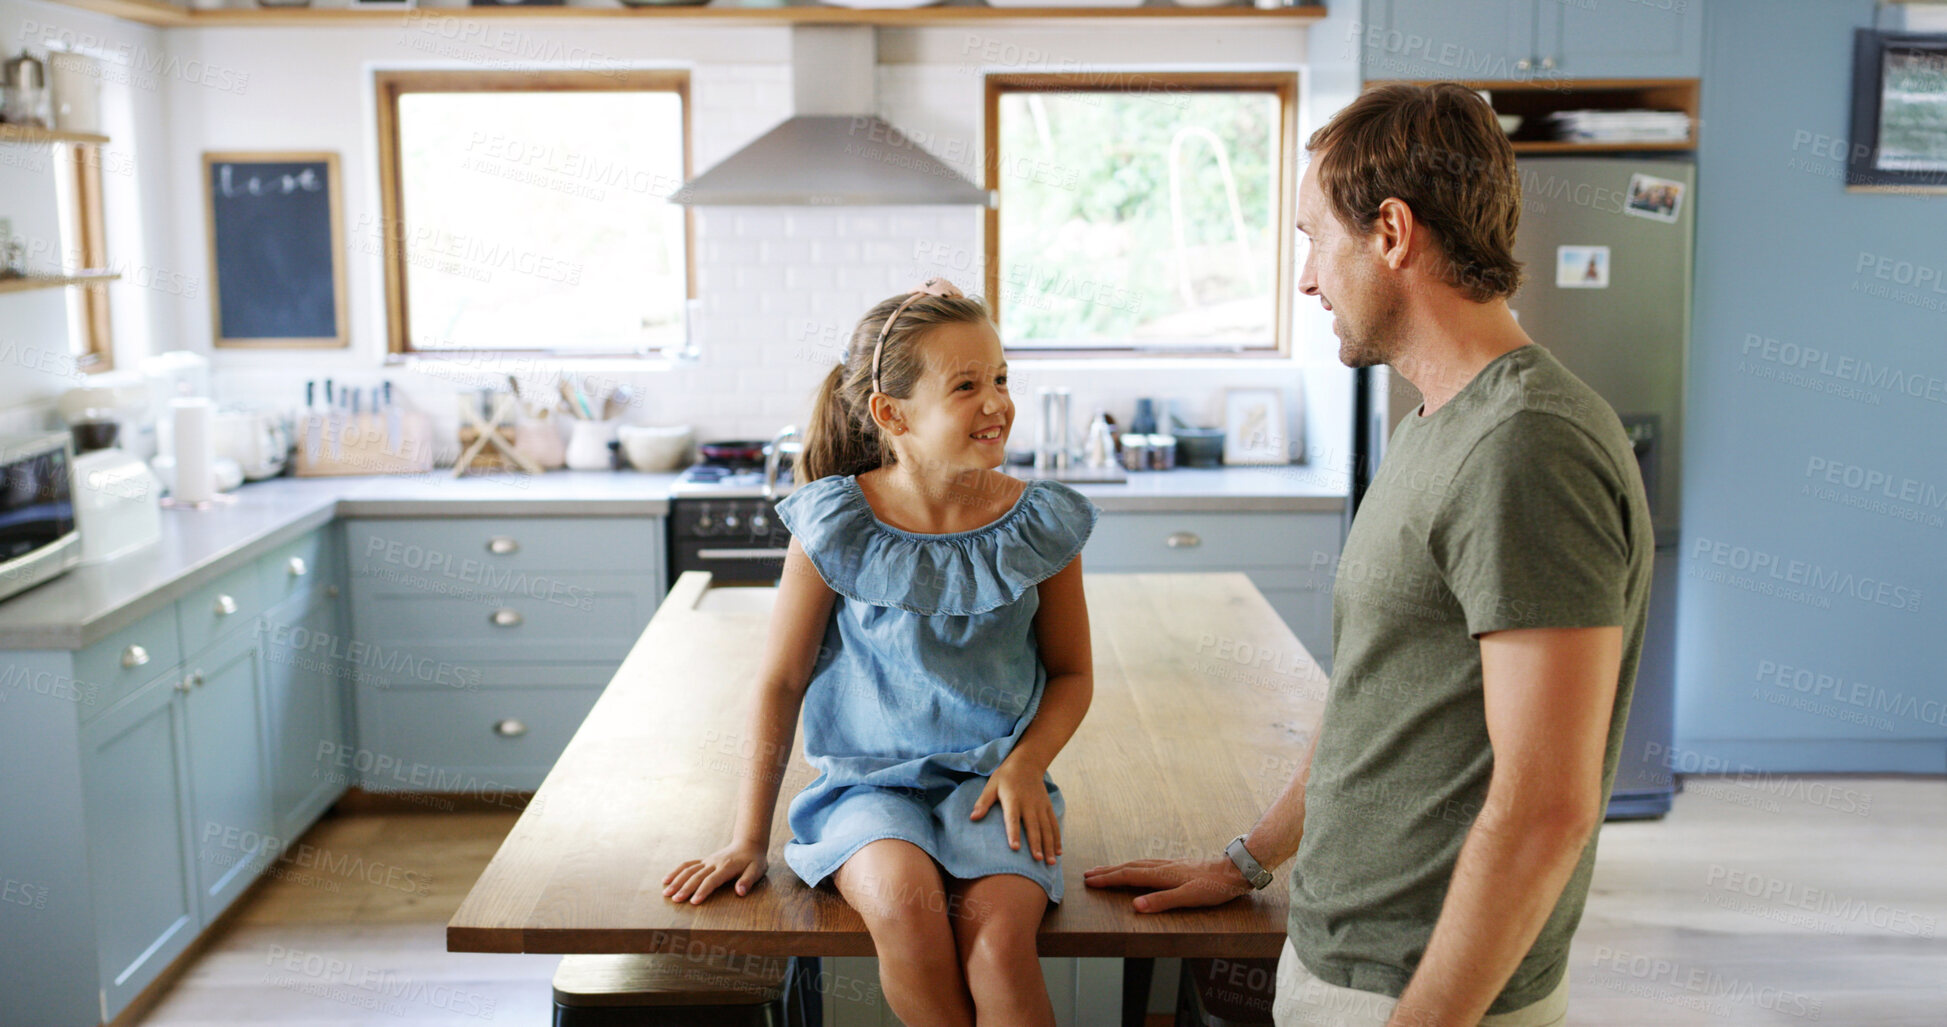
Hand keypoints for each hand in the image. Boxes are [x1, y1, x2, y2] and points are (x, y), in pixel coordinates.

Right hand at [663, 840, 767, 904]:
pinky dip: (676, 871)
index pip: (712, 880)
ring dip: (677, 880)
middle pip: (697, 876)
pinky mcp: (704, 861)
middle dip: (685, 888)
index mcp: (727, 867)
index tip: (694, 902)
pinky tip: (666, 879)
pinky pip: (688, 865)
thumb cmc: (754, 860)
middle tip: (675, 900)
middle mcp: (714, 863)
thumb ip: (748, 881)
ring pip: (689, 870)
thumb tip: (740, 892)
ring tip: (666, 893)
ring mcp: (707, 861)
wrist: (749, 844)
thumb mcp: (757, 870)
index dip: (703, 891)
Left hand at [969, 759, 1059, 865]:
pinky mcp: (1047, 806)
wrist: (1027, 762)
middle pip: (1033, 826)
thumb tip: (972, 818)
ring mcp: (1040, 806)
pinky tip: (1058, 852)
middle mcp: (1029, 804)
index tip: (1015, 848)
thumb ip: (983, 802)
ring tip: (1050, 862)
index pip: (1012, 819)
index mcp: (1013, 799)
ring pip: (1046, 828)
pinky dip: (1057, 838)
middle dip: (1036, 844)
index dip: (1013, 834)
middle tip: (1038, 860)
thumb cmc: (1005, 776)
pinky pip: (1054, 824)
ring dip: (1049, 845)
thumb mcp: (991, 785)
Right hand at [1082, 856, 1251, 912]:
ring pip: (1138, 864)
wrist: (1235, 871)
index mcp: (1162, 875)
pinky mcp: (1177, 865)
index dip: (1108, 879)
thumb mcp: (1189, 898)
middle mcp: (1163, 867)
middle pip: (1129, 867)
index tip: (1089, 881)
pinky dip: (1134, 865)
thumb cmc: (1215, 887)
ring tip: (1106, 870)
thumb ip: (1162, 901)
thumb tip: (1135, 906)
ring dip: (1119, 867)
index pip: (1128, 876)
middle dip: (1107, 871)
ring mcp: (1170, 864)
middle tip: (1088, 874)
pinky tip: (1138, 868)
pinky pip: (1148, 863)